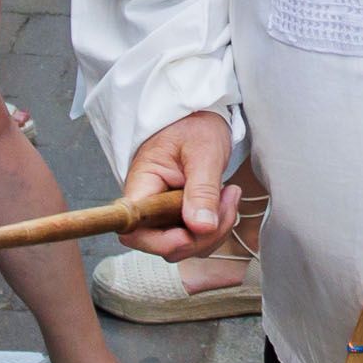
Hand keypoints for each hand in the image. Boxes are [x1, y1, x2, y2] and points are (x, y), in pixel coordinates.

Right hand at [120, 111, 237, 259]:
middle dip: (202, 235)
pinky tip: (226, 201)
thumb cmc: (194, 126)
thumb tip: (200, 227)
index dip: (159, 242)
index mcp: (142, 186)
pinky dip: (217, 226)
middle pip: (165, 245)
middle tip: (226, 201)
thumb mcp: (203, 153)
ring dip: (215, 230)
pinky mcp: (180, 218)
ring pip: (186, 246)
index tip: (188, 233)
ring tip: (229, 195)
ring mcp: (164, 214)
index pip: (133, 229)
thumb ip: (202, 190)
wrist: (200, 117)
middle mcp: (148, 206)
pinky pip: (196, 238)